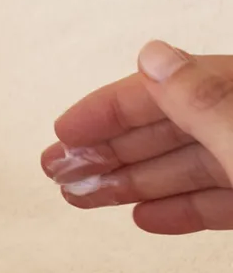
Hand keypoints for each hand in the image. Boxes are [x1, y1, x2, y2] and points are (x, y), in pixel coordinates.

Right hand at [42, 43, 232, 232]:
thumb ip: (203, 101)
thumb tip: (152, 56)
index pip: (167, 90)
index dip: (111, 110)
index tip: (64, 131)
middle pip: (173, 130)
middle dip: (113, 150)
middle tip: (57, 170)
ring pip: (194, 167)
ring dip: (135, 181)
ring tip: (82, 196)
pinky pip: (223, 202)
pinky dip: (183, 209)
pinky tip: (145, 216)